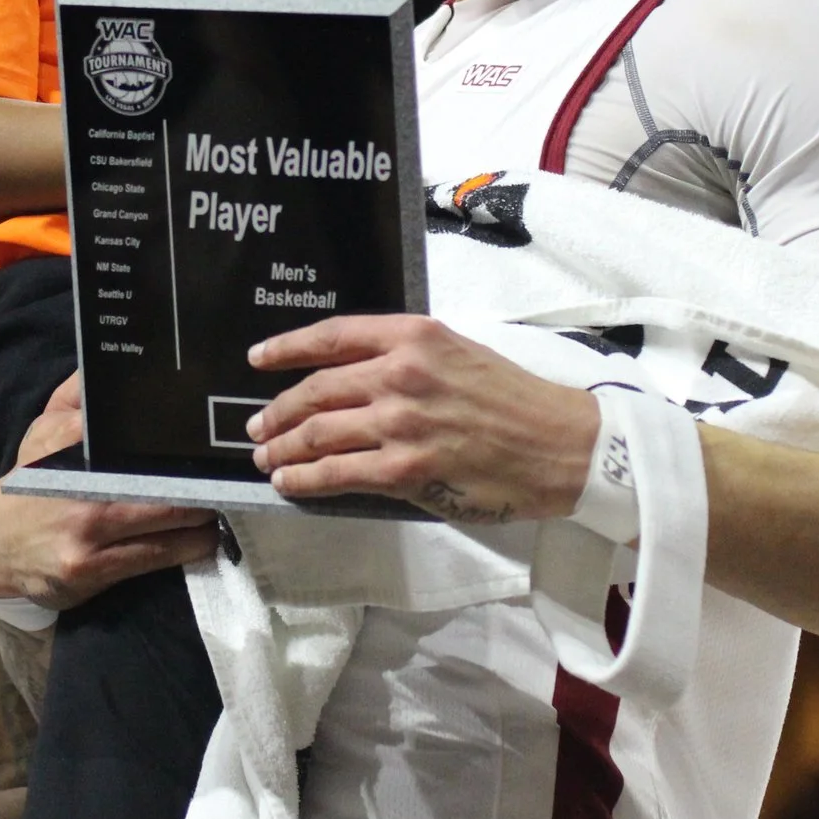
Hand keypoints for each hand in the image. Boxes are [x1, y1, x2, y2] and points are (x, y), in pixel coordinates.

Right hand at [0, 374, 219, 609]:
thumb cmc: (31, 485)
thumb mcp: (42, 432)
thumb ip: (73, 396)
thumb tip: (105, 362)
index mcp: (68, 443)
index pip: (132, 429)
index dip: (177, 434)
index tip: (207, 435)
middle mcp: (80, 488)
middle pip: (163, 479)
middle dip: (202, 479)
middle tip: (231, 473)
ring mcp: (87, 532)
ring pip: (168, 519)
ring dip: (204, 514)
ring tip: (223, 503)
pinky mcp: (93, 570)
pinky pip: (158, 556)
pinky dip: (190, 546)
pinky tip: (204, 537)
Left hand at [246, 315, 600, 522]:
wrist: (560, 444)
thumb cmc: (515, 399)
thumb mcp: (460, 351)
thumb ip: (408, 355)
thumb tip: (354, 374)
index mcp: (415, 336)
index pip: (332, 335)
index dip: (287, 347)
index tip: (258, 358)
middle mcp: (400, 373)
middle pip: (315, 389)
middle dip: (277, 410)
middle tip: (258, 424)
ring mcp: (400, 423)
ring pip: (318, 433)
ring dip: (283, 448)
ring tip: (267, 456)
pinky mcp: (405, 470)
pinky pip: (337, 474)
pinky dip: (304, 479)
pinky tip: (289, 483)